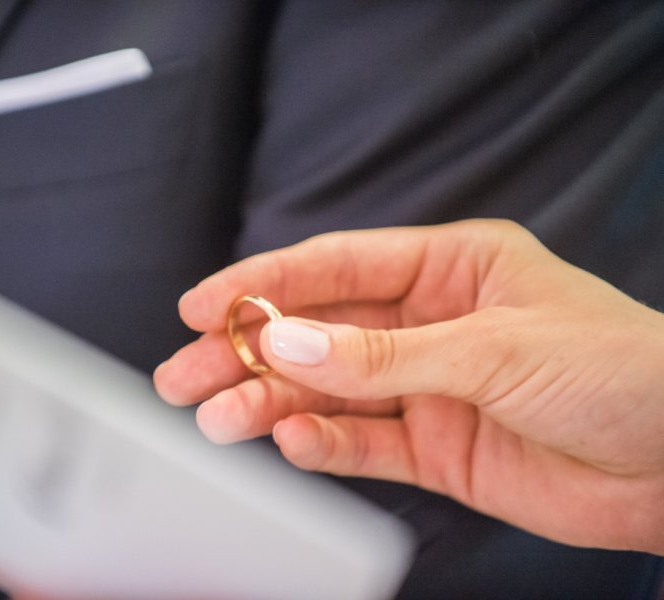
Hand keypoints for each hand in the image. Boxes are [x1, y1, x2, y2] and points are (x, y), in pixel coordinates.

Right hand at [154, 220, 663, 553]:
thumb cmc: (623, 372)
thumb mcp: (495, 347)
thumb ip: (385, 354)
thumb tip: (293, 343)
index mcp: (452, 269)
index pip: (337, 266)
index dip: (265, 283)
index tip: (203, 302)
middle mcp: (431, 324)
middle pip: (319, 331)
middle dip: (250, 351)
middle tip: (187, 372)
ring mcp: (428, 387)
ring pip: (329, 390)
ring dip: (272, 402)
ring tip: (220, 417)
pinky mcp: (434, 447)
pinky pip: (362, 443)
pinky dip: (323, 444)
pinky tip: (291, 441)